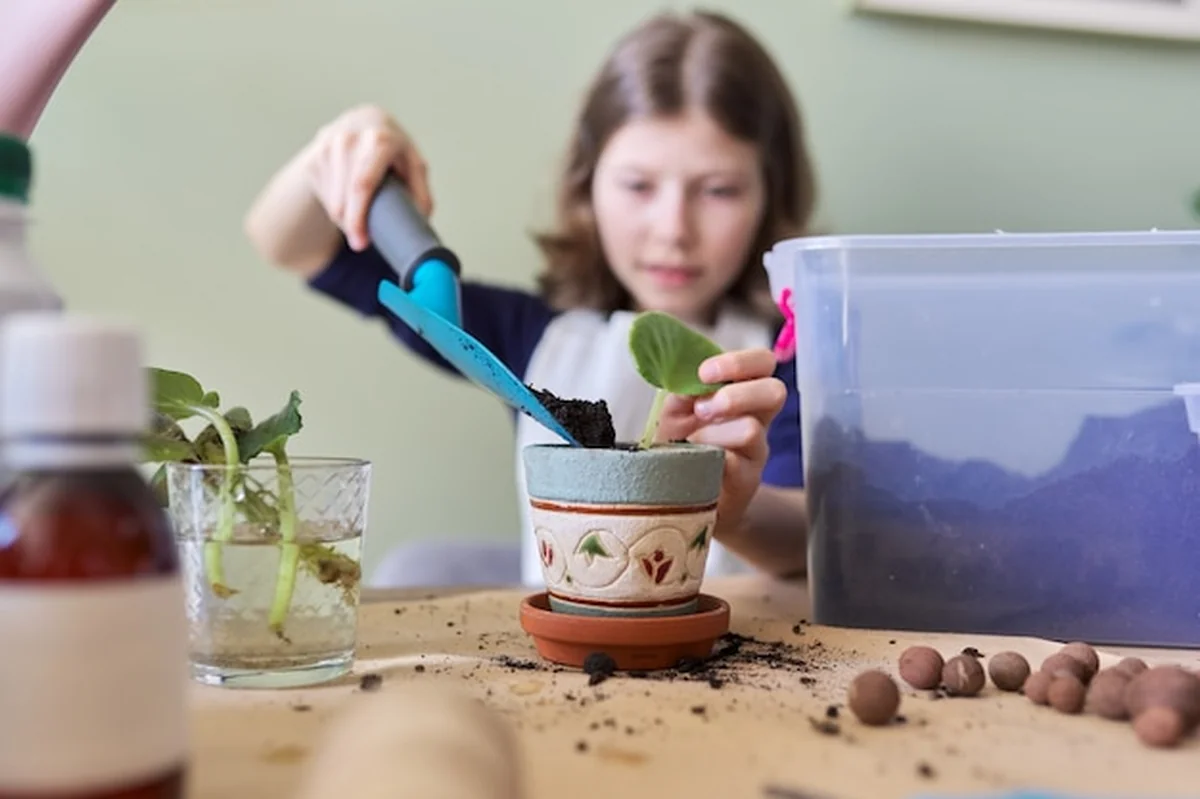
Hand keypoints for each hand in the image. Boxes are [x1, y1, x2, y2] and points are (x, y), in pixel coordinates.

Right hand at [303, 104, 432, 250]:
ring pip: (332, 200)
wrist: (362, 121)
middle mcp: (349, 139)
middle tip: (360, 243)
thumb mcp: (414, 163)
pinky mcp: (314, 157)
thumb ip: (420, 192)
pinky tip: (348, 200)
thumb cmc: (394, 149)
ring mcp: (327, 147)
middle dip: (351, 225)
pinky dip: (336, 207)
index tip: (361, 241)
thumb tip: (419, 223)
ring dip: (344, 218)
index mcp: (379, 140)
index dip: (359, 216)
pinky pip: (324, 196)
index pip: (362, 183)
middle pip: (344, 197)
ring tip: (360, 218)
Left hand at [655, 348, 787, 538]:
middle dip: (735, 395)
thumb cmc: (681, 445)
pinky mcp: (747, 480)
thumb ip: (683, 390)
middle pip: (775, 391)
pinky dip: (710, 458)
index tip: (704, 373)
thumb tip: (688, 376)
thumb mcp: (675, 411)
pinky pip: (736, 463)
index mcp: (742, 392)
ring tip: (692, 441)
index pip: (762, 363)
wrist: (682, 493)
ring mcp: (756, 451)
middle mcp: (757, 418)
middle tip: (702, 409)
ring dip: (714, 432)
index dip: (739, 362)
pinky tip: (694, 461)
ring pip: (752, 429)